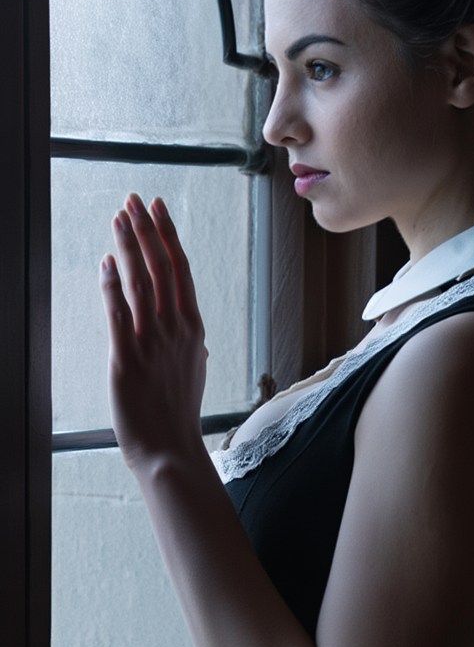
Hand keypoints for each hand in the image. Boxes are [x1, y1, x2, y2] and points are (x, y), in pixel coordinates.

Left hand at [100, 193, 207, 471]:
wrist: (170, 447)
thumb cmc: (178, 413)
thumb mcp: (194, 369)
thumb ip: (190, 342)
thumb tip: (190, 328)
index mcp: (192, 328)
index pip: (180, 269)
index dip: (166, 235)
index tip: (156, 208)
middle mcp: (175, 328)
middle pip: (161, 266)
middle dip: (146, 229)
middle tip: (133, 199)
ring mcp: (151, 341)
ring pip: (141, 281)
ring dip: (129, 245)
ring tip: (118, 217)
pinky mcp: (126, 357)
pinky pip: (118, 313)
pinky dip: (113, 285)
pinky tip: (106, 262)